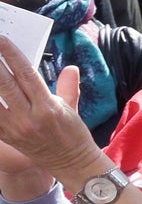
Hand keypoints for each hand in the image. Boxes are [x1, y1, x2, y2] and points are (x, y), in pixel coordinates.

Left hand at [0, 37, 95, 188]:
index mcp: (48, 107)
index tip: (2, 40)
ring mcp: (15, 128)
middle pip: (5, 84)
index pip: (26, 75)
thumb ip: (68, 85)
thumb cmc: (73, 134)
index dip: (12, 56)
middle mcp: (30, 117)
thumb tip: (71, 67)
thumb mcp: (72, 108)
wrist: (71, 162)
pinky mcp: (6, 136)